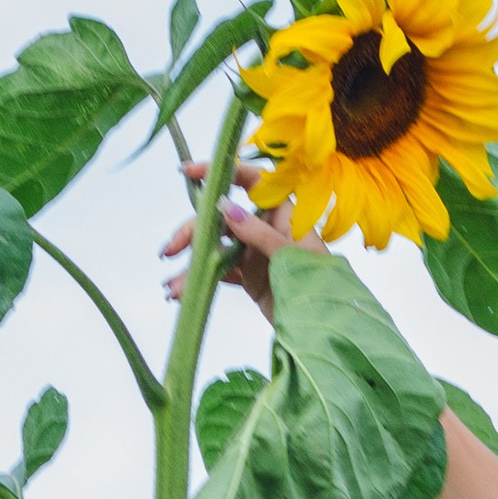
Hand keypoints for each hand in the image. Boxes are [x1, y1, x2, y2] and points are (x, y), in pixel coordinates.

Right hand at [160, 161, 308, 313]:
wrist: (327, 326)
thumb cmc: (320, 284)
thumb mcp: (288, 254)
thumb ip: (256, 232)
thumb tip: (223, 207)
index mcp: (281, 211)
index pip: (248, 179)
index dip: (219, 172)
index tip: (188, 173)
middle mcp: (265, 227)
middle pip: (221, 218)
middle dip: (193, 232)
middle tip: (169, 251)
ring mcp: (256, 252)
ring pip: (216, 248)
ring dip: (192, 263)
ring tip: (172, 286)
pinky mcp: (251, 277)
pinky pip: (220, 273)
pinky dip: (201, 281)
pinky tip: (181, 293)